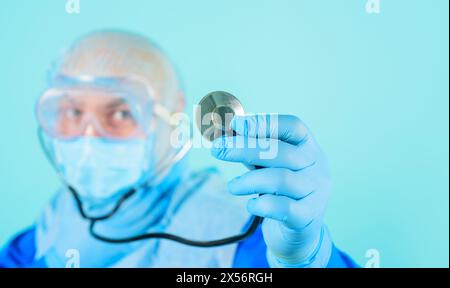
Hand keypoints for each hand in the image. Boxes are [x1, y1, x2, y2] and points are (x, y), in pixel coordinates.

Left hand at [211, 115, 331, 266]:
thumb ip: (251, 149)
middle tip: (217, 149)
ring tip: (232, 186)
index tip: (235, 124)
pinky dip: (261, 205)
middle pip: (281, 152)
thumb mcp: (268, 165)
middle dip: (244, 148)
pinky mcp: (307, 217)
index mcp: (308, 147)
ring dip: (249, 181)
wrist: (298, 231)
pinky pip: (282, 208)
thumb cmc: (280, 190)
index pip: (292, 126)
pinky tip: (250, 205)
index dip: (264, 123)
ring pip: (280, 179)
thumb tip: (223, 134)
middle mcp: (316, 166)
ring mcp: (315, 192)